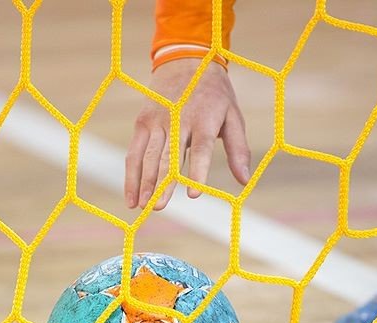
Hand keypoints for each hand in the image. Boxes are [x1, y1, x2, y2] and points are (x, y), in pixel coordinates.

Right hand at [125, 58, 250, 209]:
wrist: (185, 61)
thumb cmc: (215, 95)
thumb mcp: (233, 116)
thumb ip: (238, 149)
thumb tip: (245, 181)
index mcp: (204, 118)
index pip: (200, 148)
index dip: (196, 171)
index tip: (193, 194)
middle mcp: (177, 120)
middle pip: (168, 156)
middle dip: (162, 183)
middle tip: (158, 207)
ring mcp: (156, 122)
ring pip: (147, 156)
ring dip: (144, 183)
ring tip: (143, 207)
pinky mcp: (142, 124)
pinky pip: (134, 153)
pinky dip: (131, 176)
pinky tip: (133, 199)